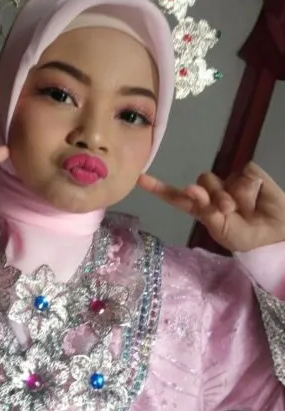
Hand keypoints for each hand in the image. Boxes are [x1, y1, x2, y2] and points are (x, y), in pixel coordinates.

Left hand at [138, 162, 284, 252]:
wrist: (274, 236)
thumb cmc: (245, 237)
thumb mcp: (220, 229)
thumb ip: (205, 209)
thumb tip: (192, 187)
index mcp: (201, 207)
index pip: (176, 196)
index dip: (159, 187)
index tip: (139, 178)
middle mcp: (213, 191)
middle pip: (202, 181)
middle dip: (212, 195)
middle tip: (227, 211)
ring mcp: (231, 181)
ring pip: (220, 177)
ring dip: (230, 194)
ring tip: (243, 208)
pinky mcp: (249, 174)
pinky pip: (242, 173)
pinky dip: (249, 188)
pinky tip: (256, 199)